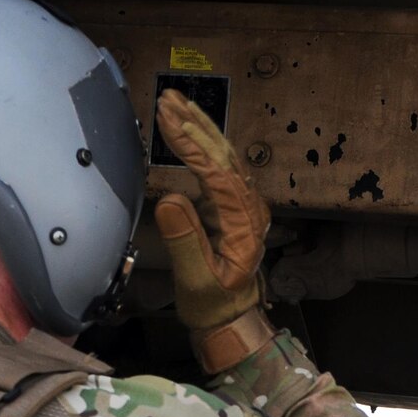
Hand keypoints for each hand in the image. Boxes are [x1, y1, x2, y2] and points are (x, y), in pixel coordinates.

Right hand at [152, 89, 269, 333]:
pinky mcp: (232, 204)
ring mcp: (244, 205)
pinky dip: (202, 142)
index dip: (192, 146)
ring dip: (200, 126)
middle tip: (167, 99)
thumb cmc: (212, 304)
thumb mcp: (196, 281)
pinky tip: (188, 124)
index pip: (219, 175)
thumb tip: (170, 200)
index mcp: (245, 227)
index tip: (167, 122)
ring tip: (174, 101)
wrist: (229, 317)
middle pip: (225, 157)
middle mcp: (250, 210)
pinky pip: (220, 165)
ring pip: (225, 156)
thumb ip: (185, 242)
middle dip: (195, 125)